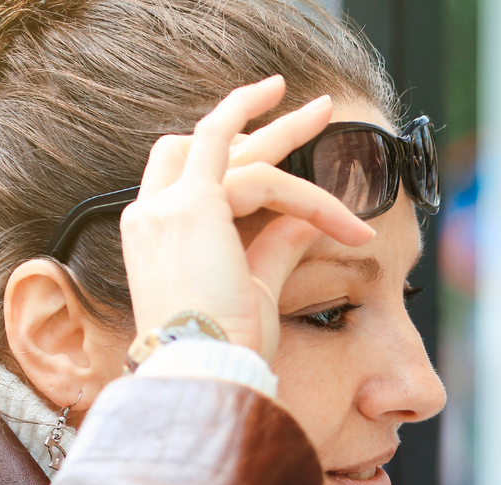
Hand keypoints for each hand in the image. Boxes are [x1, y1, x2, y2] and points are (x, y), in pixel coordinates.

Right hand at [119, 75, 375, 360]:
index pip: (183, 166)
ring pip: (235, 144)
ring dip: (287, 131)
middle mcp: (153, 212)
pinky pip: (267, 180)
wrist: (203, 369)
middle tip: (298, 100)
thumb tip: (303, 221)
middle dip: (249, 112)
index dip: (225, 147)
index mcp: (155, 232)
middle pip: (203, 140)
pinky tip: (348, 225)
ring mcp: (169, 206)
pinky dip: (312, 198)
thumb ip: (273, 246)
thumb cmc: (224, 346)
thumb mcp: (253, 287)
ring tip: (326, 114)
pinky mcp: (198, 206)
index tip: (265, 141)